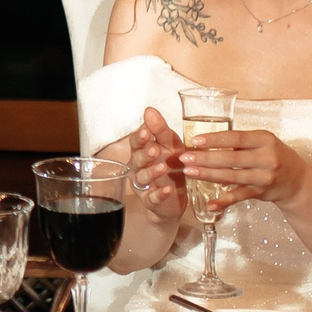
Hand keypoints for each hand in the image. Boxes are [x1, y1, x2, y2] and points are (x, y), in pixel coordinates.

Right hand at [121, 106, 186, 223]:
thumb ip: (160, 130)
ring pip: (142, 178)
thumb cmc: (171, 165)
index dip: (139, 138)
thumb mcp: (170, 145)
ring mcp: (143, 185)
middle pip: (137, 160)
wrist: (175, 196)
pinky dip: (159, 194)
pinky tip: (168, 189)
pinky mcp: (151, 201)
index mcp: (142, 151)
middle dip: (145, 154)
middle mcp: (138, 168)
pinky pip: (152, 198)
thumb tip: (149, 110)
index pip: (136, 142)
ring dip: (151, 173)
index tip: (145, 131)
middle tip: (155, 150)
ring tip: (163, 168)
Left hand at [179, 126, 308, 210]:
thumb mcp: (263, 142)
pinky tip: (210, 204)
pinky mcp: (261, 192)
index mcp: (265, 139)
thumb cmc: (275, 156)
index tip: (195, 141)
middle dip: (205, 158)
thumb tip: (207, 142)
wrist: (297, 181)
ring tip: (189, 172)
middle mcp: (266, 158)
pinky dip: (224, 201)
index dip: (215, 139)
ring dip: (208, 175)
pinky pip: (239, 197)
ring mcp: (264, 177)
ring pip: (232, 176)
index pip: (236, 137)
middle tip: (185, 158)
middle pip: (231, 158)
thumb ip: (240, 142)